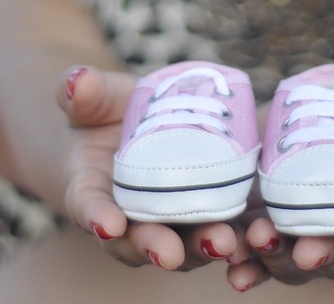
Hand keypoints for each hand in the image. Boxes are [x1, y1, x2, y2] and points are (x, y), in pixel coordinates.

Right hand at [56, 65, 249, 271]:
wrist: (131, 130)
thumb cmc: (103, 115)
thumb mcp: (91, 100)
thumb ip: (82, 93)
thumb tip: (79, 82)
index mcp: (90, 191)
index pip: (89, 207)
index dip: (96, 217)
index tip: (108, 224)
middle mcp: (126, 219)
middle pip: (137, 241)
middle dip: (155, 248)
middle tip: (170, 253)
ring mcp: (166, 223)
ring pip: (181, 245)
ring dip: (200, 248)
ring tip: (224, 243)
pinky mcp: (201, 217)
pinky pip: (215, 233)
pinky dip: (235, 241)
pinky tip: (254, 238)